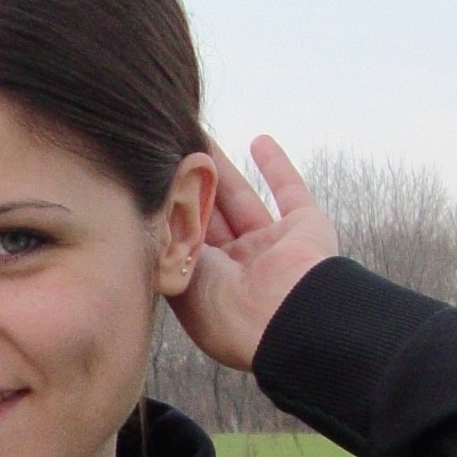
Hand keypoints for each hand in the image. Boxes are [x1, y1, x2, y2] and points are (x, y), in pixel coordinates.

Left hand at [168, 136, 337, 372]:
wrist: (282, 320)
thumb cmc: (223, 311)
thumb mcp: (177, 276)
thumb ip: (166, 241)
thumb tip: (151, 208)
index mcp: (207, 288)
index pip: (182, 240)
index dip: (168, 210)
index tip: (151, 180)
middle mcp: (239, 269)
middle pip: (209, 216)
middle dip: (191, 185)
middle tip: (172, 149)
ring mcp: (272, 248)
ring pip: (240, 199)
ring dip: (221, 169)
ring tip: (198, 136)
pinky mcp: (306, 229)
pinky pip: (290, 191)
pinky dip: (278, 165)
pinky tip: (259, 140)